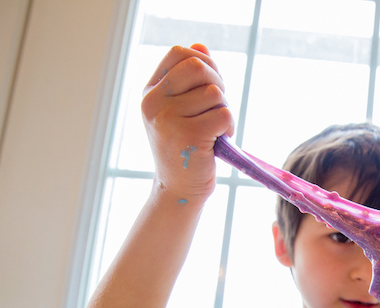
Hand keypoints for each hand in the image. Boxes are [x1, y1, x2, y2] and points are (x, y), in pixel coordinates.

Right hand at [141, 44, 234, 202]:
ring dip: (225, 110)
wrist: (179, 188)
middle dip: (218, 83)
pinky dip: (229, 126)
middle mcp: (153, 103)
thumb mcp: (182, 110)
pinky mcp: (188, 136)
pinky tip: (219, 140)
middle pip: (198, 67)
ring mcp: (168, 120)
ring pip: (214, 93)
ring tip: (216, 130)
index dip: (204, 62)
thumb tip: (200, 46)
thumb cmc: (185, 147)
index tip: (211, 84)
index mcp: (150, 92)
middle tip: (219, 107)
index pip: (179, 53)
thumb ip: (190, 80)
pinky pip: (224, 115)